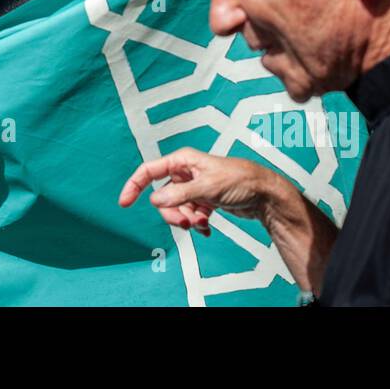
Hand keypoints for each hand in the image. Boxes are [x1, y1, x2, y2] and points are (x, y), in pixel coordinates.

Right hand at [118, 147, 290, 234]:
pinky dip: (196, 223)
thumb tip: (155, 200)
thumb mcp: (207, 188)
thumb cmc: (241, 179)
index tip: (125, 202)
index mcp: (183, 161)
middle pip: (163, 197)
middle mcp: (186, 173)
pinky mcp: (204, 200)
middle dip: (172, 213)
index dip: (134, 185)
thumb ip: (180, 195)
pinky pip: (190, 215)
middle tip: (186, 222)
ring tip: (202, 224)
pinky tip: (207, 227)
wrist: (264, 194)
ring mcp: (195, 188)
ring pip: (176, 208)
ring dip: (186, 220)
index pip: (149, 171)